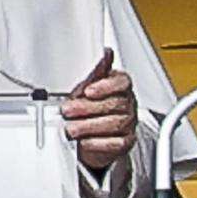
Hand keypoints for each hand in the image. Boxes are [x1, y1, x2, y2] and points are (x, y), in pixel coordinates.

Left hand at [62, 48, 138, 172]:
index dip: (106, 86)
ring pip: (115, 124)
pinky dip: (97, 142)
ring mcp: (128, 124)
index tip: (88, 91)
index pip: (122, 82)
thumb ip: (94, 74)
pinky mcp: (125, 142)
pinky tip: (84, 141)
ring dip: (89, 126)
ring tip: (71, 128)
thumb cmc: (87, 108)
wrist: (89, 135)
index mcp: (120, 87)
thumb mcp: (86, 89)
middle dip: (88, 108)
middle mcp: (128, 105)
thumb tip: (106, 54)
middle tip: (67, 110)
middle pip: (116, 104)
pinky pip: (116, 143)